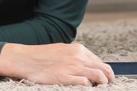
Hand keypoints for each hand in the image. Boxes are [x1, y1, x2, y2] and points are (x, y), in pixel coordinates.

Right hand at [0, 42, 114, 84]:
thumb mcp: (64, 50)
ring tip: (101, 87)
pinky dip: (89, 87)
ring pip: (98, 76)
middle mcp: (78, 57)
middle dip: (109, 78)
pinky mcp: (65, 78)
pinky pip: (85, 83)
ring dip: (103, 83)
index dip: (106, 71)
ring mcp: (73, 67)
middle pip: (103, 69)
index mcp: (79, 49)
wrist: (26, 59)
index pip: (99, 61)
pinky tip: (87, 88)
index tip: (107, 77)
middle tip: (110, 84)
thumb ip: (77, 57)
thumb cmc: (43, 56)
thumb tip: (89, 66)